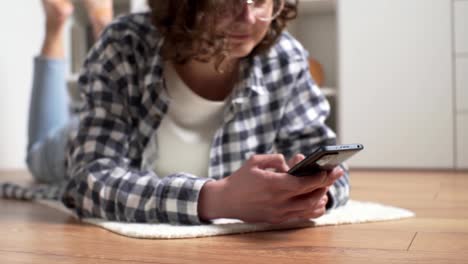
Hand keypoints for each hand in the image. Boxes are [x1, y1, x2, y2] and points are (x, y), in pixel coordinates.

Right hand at [198, 154, 343, 223]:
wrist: (225, 201)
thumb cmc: (239, 180)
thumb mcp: (255, 161)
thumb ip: (275, 159)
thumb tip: (291, 163)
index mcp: (273, 184)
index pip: (304, 183)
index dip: (320, 177)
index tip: (330, 169)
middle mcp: (278, 201)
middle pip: (311, 196)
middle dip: (326, 184)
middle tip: (335, 174)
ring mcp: (279, 213)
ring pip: (309, 208)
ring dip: (321, 197)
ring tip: (325, 186)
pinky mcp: (277, 219)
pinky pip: (301, 216)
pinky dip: (312, 209)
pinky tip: (316, 200)